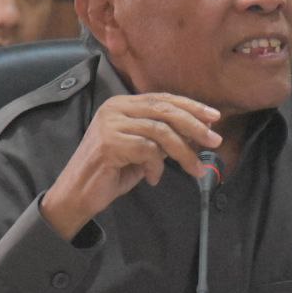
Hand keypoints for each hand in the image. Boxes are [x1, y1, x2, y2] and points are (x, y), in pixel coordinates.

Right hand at [41, 94, 221, 239]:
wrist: (77, 194)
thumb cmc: (111, 172)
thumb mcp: (142, 150)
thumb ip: (164, 138)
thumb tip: (199, 131)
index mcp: (122, 104)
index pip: (163, 98)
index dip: (191, 106)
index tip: (214, 118)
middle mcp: (115, 108)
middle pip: (165, 110)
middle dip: (195, 125)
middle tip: (214, 140)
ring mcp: (110, 124)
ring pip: (160, 131)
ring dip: (183, 152)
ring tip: (194, 169)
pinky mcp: (109, 143)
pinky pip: (147, 151)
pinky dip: (157, 166)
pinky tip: (153, 178)